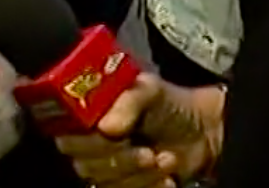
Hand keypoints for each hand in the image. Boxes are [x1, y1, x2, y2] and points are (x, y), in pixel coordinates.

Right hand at [55, 73, 224, 187]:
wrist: (203, 131)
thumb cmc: (169, 104)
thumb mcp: (150, 90)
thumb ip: (129, 101)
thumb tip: (106, 126)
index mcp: (86, 115)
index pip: (66, 133)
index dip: (84, 138)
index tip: (111, 133)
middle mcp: (89, 143)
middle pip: (82, 162)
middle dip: (117, 159)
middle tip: (147, 152)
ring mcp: (105, 168)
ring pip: (103, 181)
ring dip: (138, 174)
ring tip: (167, 160)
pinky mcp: (123, 185)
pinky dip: (148, 187)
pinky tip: (168, 178)